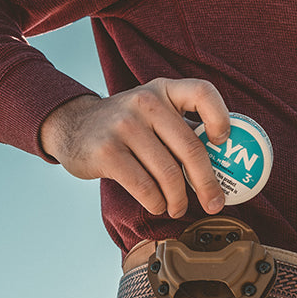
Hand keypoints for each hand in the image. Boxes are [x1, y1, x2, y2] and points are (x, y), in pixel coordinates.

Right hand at [40, 78, 229, 218]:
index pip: (202, 92)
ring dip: (178, 200)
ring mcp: (124, 126)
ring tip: (177, 207)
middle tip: (214, 204)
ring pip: (168, 174)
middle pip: (191, 149)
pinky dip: (157, 202)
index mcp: (164, 90)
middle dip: (207, 184)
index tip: (222, 143)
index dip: (221, 118)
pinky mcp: (107, 152)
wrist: (72, 125)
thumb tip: (224, 167)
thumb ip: (182, 129)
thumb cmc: (126, 127)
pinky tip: (157, 204)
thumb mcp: (153, 112)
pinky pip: (145, 187)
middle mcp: (145, 102)